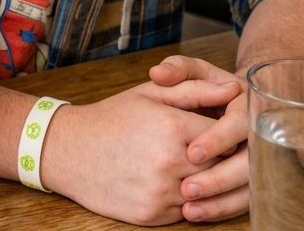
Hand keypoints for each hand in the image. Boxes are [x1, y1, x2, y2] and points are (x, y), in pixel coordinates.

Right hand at [40, 77, 241, 224]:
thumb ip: (194, 90)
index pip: (226, 136)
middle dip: (222, 160)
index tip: (225, 132)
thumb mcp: (149, 94)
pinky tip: (174, 183)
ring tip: (193, 168)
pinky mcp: (154, 216)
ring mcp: (163, 192)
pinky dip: (188, 200)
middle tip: (215, 152)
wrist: (68, 150)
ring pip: (208, 193)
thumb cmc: (111, 117)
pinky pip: (188, 211)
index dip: (228, 134)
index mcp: (172, 126)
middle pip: (223, 167)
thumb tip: (234, 88)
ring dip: (207, 183)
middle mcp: (171, 162)